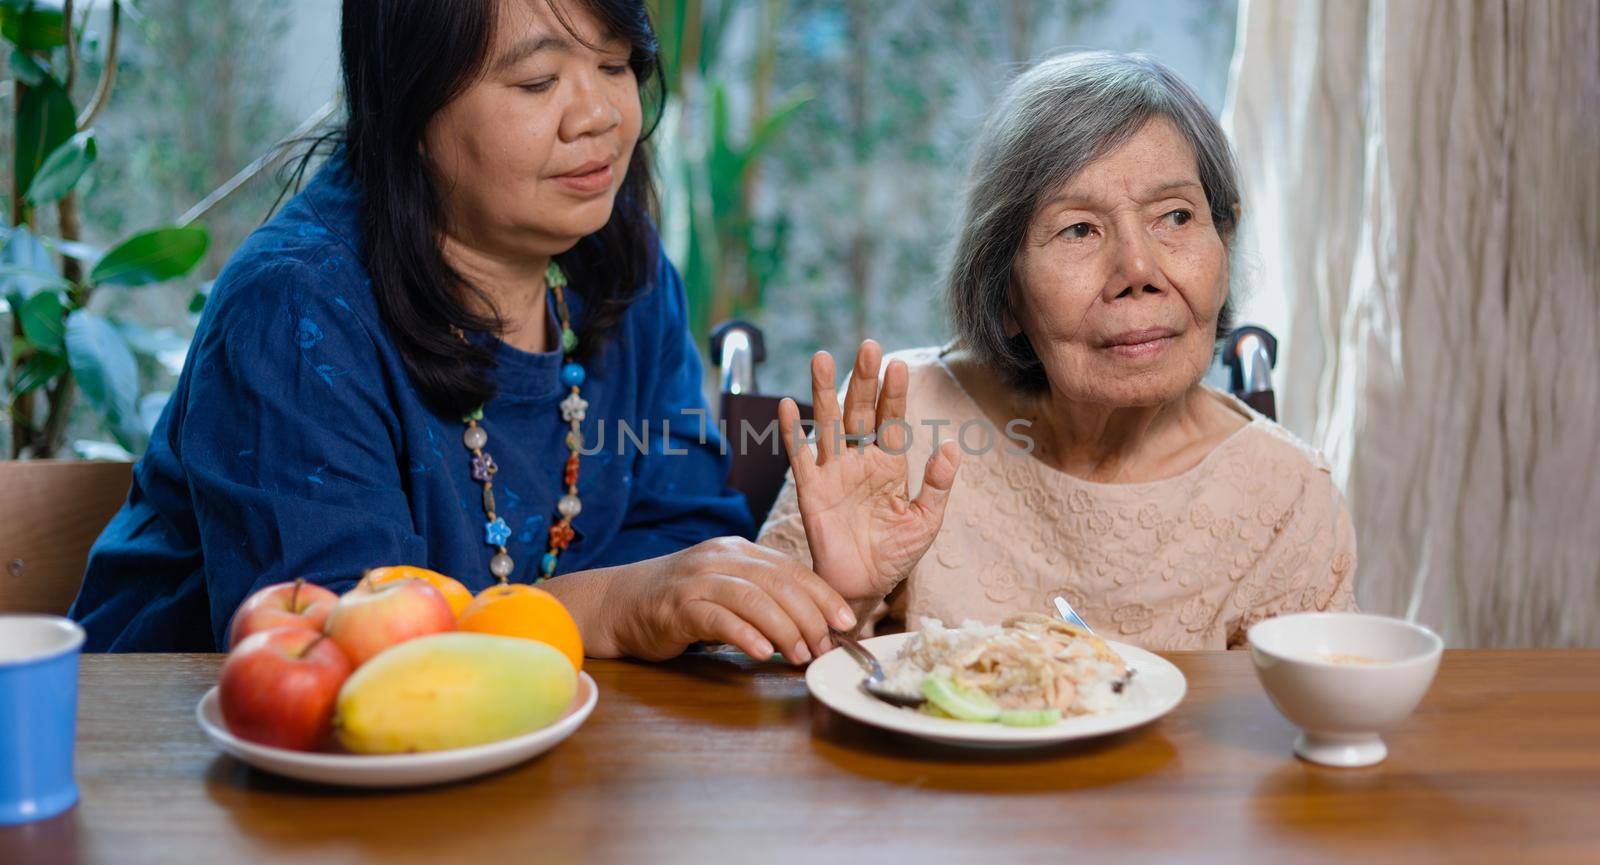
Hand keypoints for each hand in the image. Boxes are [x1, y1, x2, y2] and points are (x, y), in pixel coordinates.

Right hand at [599, 537, 856, 662]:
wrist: (618, 604)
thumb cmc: (680, 603)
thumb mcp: (726, 589)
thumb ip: (763, 598)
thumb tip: (815, 627)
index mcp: (738, 551)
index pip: (791, 569)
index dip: (823, 596)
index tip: (846, 622)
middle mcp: (720, 558)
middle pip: (778, 584)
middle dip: (810, 617)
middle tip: (824, 647)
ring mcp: (696, 580)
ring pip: (753, 599)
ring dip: (785, 629)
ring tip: (800, 655)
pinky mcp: (676, 607)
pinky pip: (718, 618)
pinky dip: (745, 635)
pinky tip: (762, 653)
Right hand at [777, 341, 960, 602]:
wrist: (862, 586)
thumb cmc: (895, 554)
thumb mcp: (926, 521)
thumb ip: (938, 485)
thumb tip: (952, 446)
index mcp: (890, 464)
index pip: (892, 421)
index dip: (894, 394)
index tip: (897, 365)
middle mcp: (860, 460)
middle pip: (861, 411)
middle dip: (864, 380)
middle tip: (868, 346)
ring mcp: (833, 472)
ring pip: (828, 424)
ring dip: (824, 391)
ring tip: (822, 358)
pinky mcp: (810, 489)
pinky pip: (799, 455)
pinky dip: (792, 431)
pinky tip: (787, 405)